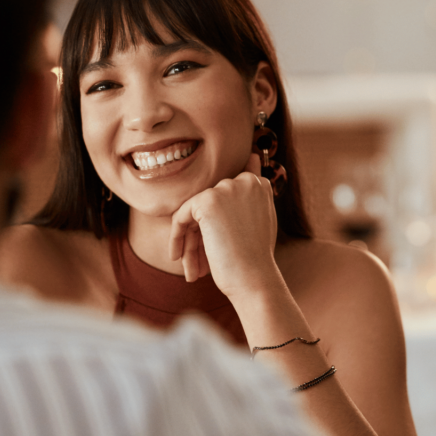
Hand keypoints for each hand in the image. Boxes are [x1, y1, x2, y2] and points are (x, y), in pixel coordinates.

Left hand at [168, 153, 279, 297]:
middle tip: (199, 266)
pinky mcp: (208, 201)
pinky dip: (177, 237)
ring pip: (193, 214)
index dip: (217, 225)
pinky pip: (181, 216)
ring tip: (191, 270)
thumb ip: (250, 193)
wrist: (254, 280)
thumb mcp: (259, 219)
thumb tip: (253, 156)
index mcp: (259, 184)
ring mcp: (226, 189)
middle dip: (201, 237)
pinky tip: (179, 258)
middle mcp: (245, 181)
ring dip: (190, 243)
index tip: (218, 246)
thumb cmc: (256, 258)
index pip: (224, 198)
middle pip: (207, 207)